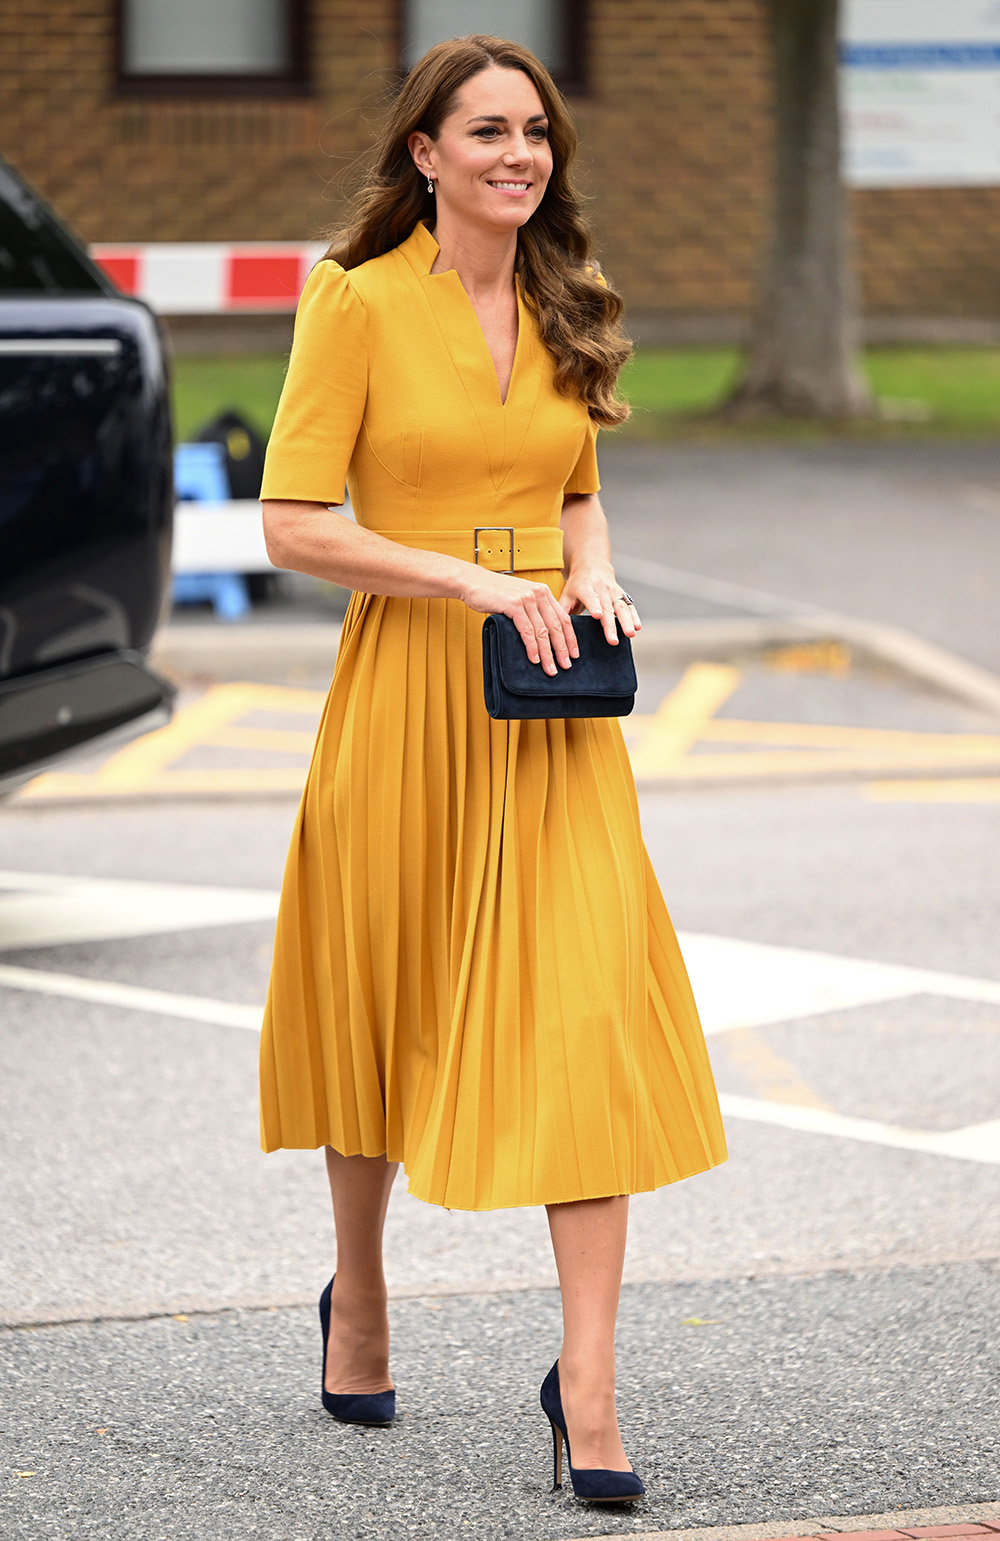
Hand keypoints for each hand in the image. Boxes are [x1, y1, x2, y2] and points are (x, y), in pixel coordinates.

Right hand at [458, 568, 578, 674]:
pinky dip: (532, 647)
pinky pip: (527, 630)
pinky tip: (534, 659)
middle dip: (562, 649)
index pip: (563, 618)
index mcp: (543, 592)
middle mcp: (539, 593)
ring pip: (543, 631)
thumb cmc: (494, 593)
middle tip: (565, 666)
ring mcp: (527, 598)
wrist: (473, 582)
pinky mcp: (514, 604)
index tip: (573, 654)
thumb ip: (533, 610)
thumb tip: (544, 635)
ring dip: (548, 653)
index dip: (570, 638)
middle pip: (556, 626)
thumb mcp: (520, 598)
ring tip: (550, 668)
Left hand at [560, 562, 641, 643]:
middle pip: (607, 607)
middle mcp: (601, 588)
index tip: (598, 616)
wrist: (592, 566)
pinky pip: (630, 606)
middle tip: (613, 640)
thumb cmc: (576, 586)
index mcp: (585, 587)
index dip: (594, 606)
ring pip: (622, 606)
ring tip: (630, 634)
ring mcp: (614, 591)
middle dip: (611, 625)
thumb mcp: (566, 594)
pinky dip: (634, 616)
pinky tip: (638, 626)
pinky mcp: (622, 594)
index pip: (590, 597)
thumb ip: (562, 611)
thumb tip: (555, 630)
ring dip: (627, 621)